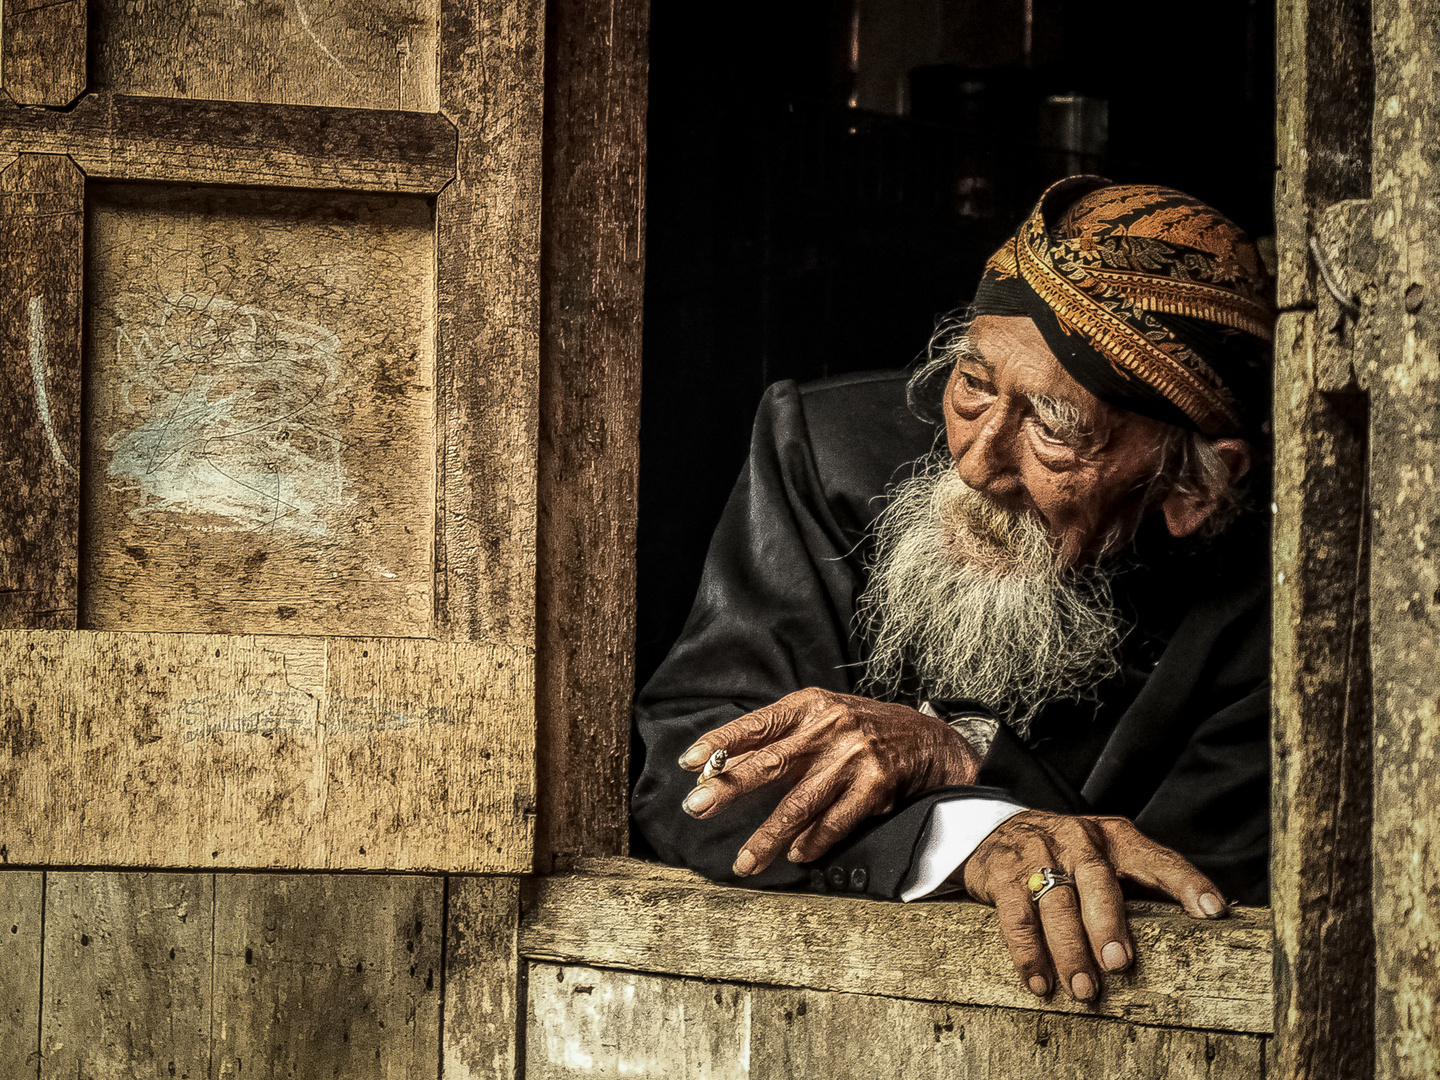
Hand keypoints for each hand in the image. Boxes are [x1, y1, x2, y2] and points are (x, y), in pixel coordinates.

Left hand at [677, 687, 980, 877]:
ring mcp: (854, 757)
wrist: (930, 740)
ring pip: (800, 803)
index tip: (689, 762)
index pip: (757, 724)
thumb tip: (725, 767)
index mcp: (810, 705)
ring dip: (767, 836)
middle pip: (770, 763)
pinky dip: (812, 842)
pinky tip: (794, 855)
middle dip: (729, 787)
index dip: (721, 742)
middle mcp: (830, 727)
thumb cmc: (862, 730)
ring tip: (744, 862)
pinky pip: (835, 821)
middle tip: (697, 806)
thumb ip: (780, 740)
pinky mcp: (876, 785)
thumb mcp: (823, 717)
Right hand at [961, 810, 1228, 1002]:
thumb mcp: (1106, 859)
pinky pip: (1017, 916)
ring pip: (1055, 901)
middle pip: (1097, 879)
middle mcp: (1078, 839)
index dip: (1186, 883)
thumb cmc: (1068, 857)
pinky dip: (1028, 952)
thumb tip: (1195, 935)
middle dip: (1108, 923)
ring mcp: (1038, 854)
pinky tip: (1040, 981)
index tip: (1213, 912)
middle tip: (1119, 963)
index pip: (1157, 859)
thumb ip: (1140, 887)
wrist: (996, 832)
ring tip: (1083, 988)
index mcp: (1115, 838)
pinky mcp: (1004, 875)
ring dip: (1068, 948)